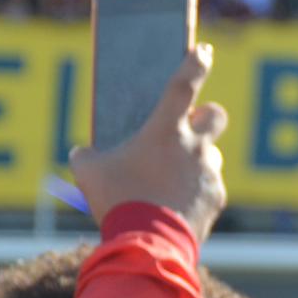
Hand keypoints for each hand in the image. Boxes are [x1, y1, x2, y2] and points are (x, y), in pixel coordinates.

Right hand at [70, 43, 228, 244]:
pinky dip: (196, 192)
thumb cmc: (117, 202)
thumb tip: (81, 153)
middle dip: (206, 116)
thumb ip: (85, 156)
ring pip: (211, 156)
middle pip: (215, 115)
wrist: (147, 246)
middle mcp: (194, 146)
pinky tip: (177, 206)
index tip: (204, 51)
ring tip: (172, 178)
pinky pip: (210, 188)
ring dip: (197, 160)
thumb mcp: (89, 174)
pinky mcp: (216, 199)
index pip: (185, 83)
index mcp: (164, 130)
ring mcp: (209, 173)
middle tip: (189, 128)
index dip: (195, 63)